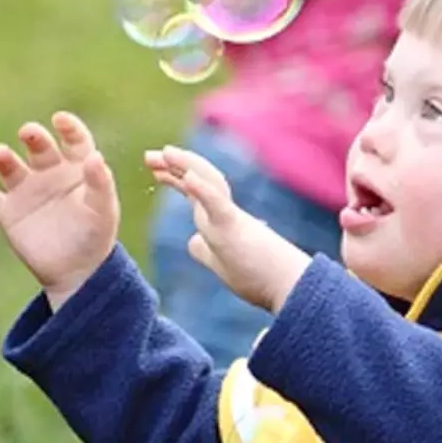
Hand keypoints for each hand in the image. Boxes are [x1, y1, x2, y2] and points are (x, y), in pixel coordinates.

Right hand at [0, 112, 119, 309]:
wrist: (77, 273)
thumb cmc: (95, 237)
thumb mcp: (103, 211)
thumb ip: (100, 183)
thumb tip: (96, 156)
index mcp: (77, 169)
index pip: (74, 140)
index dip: (68, 127)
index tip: (60, 119)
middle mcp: (50, 174)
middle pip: (39, 148)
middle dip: (33, 137)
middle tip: (28, 132)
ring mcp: (26, 192)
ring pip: (10, 168)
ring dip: (4, 159)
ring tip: (0, 154)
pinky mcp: (8, 214)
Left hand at [144, 145, 310, 312]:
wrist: (292, 289)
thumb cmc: (262, 280)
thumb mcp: (224, 266)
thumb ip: (207, 251)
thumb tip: (193, 242)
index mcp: (222, 222)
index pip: (195, 192)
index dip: (176, 178)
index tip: (157, 169)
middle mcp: (226, 215)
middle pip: (197, 182)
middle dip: (173, 166)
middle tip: (149, 155)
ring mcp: (231, 220)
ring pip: (207, 184)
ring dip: (185, 166)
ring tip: (165, 153)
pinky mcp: (236, 229)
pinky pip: (217, 204)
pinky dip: (202, 188)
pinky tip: (187, 176)